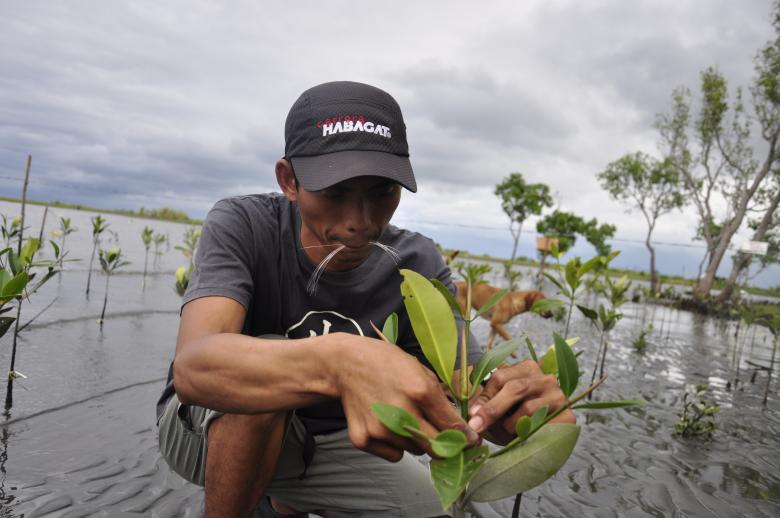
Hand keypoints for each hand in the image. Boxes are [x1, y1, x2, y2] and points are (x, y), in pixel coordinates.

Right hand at [332, 333, 479, 461]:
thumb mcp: (420, 370)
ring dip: (417, 441)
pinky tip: (387, 424)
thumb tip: (461, 426)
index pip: (453, 427)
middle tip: (446, 440)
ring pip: (415, 451)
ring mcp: (380, 429)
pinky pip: (394, 455)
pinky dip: (396, 445)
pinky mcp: (363, 439)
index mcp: (420, 390)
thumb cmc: (387, 363)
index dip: (467, 439)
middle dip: (447, 446)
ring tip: (403, 418)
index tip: (472, 443)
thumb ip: (440, 398)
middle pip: (437, 448)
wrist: (346, 364)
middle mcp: (401, 412)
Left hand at [467, 360, 575, 444]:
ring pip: (527, 409)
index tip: (472, 414)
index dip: (485, 397)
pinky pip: (542, 426)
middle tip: (475, 426)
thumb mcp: (495, 406)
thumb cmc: (510, 418)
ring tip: (507, 431)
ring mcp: (559, 396)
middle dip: (492, 409)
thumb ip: (484, 402)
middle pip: (516, 388)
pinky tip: (521, 438)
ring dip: (510, 424)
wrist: (537, 440)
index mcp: (527, 369)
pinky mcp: (568, 417)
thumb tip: (472, 414)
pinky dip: (527, 434)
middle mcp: (546, 378)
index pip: (502, 377)